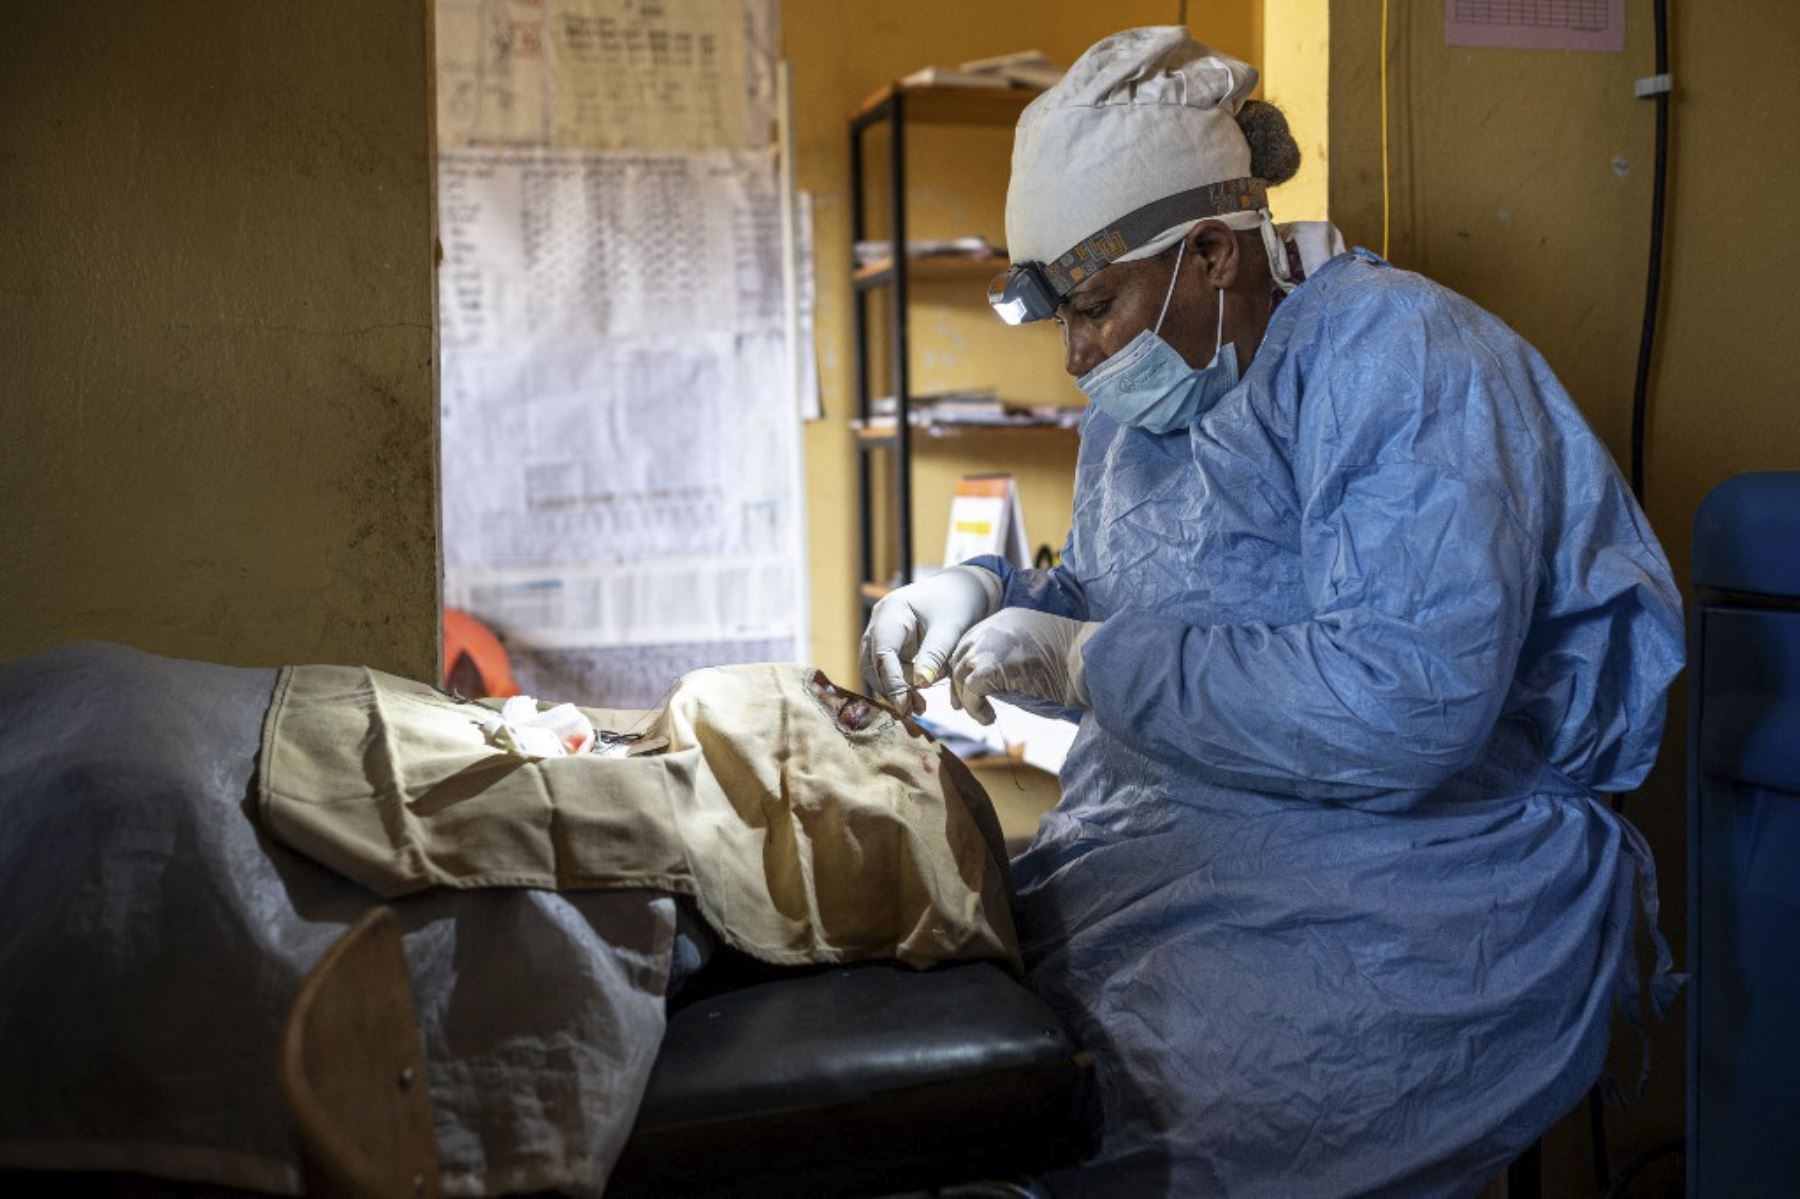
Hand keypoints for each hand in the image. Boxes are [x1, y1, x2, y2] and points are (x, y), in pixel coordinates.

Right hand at [861, 565, 1001, 712]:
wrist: (966, 588)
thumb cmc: (960, 602)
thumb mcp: (951, 628)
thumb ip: (934, 655)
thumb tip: (919, 686)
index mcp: (891, 612)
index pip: (882, 653)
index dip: (892, 682)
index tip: (904, 706)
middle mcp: (880, 622)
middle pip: (872, 664)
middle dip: (891, 689)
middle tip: (913, 710)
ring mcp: (883, 632)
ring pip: (878, 669)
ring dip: (896, 689)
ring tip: (920, 707)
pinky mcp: (892, 642)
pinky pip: (889, 668)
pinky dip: (903, 683)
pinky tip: (919, 697)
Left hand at [950, 609, 1099, 724]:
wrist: (1088, 660)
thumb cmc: (1073, 661)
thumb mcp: (1036, 648)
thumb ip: (1012, 655)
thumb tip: (994, 680)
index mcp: (1005, 618)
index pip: (972, 640)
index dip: (966, 665)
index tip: (965, 686)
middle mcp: (993, 627)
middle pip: (961, 655)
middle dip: (957, 682)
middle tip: (959, 706)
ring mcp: (989, 646)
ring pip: (961, 674)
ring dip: (967, 699)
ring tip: (983, 716)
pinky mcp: (991, 667)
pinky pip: (970, 690)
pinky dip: (975, 708)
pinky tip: (989, 718)